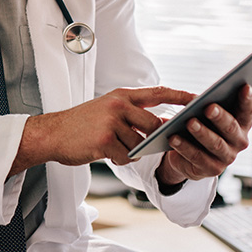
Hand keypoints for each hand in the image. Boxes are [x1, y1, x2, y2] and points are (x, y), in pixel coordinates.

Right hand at [11, 86, 195, 176]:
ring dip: (130, 150)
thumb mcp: (107, 108)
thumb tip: (161, 124)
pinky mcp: (105, 141)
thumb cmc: (82, 124)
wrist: (53, 134)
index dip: (180, 95)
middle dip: (150, 137)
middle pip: (153, 124)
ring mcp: (111, 122)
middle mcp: (118, 105)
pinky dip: (120, 159)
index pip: (158, 92)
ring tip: (111, 145)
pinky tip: (106, 152)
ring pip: (140, 144)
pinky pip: (127, 156)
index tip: (198, 98)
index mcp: (121, 95)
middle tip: (138, 141)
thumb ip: (133, 113)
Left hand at [156, 84, 251, 184]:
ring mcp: (226, 157)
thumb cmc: (204, 124)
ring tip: (189, 122)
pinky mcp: (211, 169)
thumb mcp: (211, 111)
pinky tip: (173, 137)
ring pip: (214, 144)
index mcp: (242, 123)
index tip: (244, 85)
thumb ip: (221, 98)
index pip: (247, 110)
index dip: (247, 99)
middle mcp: (239, 141)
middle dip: (219, 117)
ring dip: (201, 132)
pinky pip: (197, 157)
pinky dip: (184, 147)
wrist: (190, 155)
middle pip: (230, 128)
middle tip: (208, 106)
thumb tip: (235, 80)